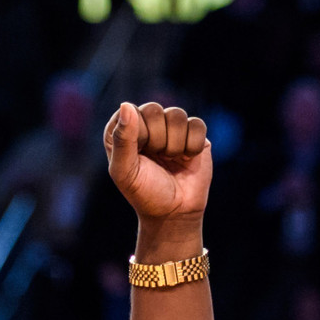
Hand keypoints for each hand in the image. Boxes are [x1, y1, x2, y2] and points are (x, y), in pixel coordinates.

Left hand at [105, 101, 211, 225]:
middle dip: (157, 140)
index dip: (138, 135)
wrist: (175, 213)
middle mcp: (147, 124)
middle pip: (154, 109)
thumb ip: (122, 139)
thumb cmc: (145, 193)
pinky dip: (192, 145)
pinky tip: (187, 158)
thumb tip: (126, 105)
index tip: (139, 156)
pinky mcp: (194, 135)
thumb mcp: (124, 171)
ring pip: (177, 114)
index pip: (131, 111)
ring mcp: (172, 128)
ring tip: (171, 160)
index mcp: (124, 129)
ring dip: (175, 145)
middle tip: (157, 159)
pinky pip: (197, 125)